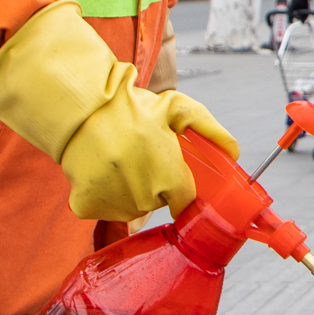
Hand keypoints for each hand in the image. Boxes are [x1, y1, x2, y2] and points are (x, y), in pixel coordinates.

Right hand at [59, 87, 235, 219]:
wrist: (80, 107)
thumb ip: (210, 129)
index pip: (184, 202)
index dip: (178, 186)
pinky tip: (100, 170)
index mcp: (169, 179)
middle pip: (157, 203)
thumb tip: (233, 152)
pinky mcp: (87, 207)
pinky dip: (101, 194)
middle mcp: (143, 199)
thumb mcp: (176, 109)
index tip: (168, 172)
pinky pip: (103, 208)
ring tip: (118, 159)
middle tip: (139, 155)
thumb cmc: (132, 107)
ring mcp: (114, 206)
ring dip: (128, 190)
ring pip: (130, 208)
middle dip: (153, 183)